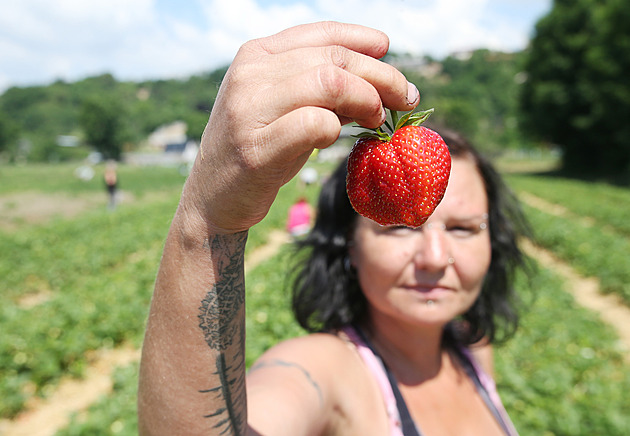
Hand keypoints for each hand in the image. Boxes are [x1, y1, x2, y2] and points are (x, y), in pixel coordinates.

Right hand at [183, 21, 419, 233]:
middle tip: (405, 98)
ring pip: (330, 82)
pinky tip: (337, 139)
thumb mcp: (282, 104)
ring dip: (367, 100)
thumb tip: (376, 66)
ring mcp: (249, 110)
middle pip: (335, 59)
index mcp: (256, 55)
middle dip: (382, 77)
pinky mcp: (256, 148)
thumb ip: (317, 83)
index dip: (362, 39)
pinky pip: (316, 124)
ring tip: (377, 120)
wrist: (213, 198)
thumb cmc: (259, 148)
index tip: (389, 51)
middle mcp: (250, 74)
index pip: (322, 33)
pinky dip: (338, 130)